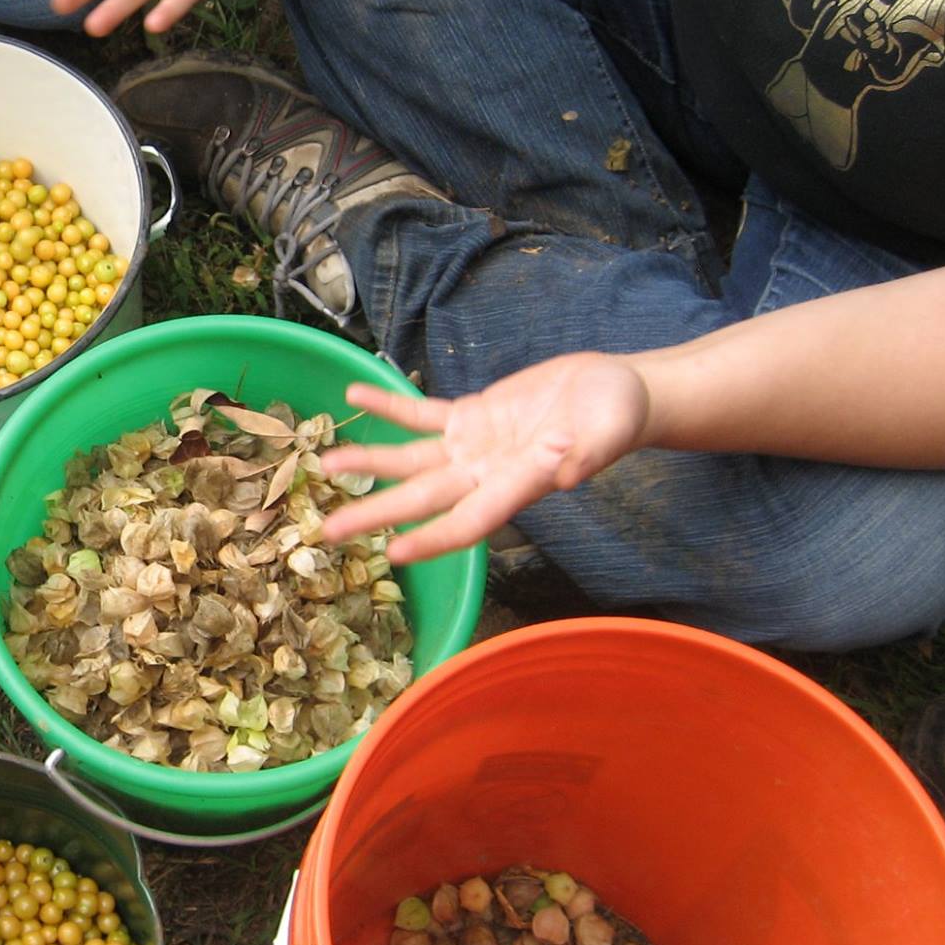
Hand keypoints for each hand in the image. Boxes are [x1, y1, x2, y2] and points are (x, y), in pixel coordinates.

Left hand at [316, 355, 653, 562]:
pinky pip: (421, 412)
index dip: (433, 539)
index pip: (468, 522)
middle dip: (375, 513)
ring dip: (370, 461)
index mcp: (517, 485)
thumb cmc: (618, 416)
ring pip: (411, 459)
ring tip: (326, 459)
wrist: (614, 391)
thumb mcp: (610, 430)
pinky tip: (355, 394)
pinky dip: (389, 405)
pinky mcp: (470, 416)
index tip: (394, 552)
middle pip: (422, 498)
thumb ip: (588, 453)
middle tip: (327, 531)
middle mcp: (485, 474)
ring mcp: (473, 447)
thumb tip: (564, 473)